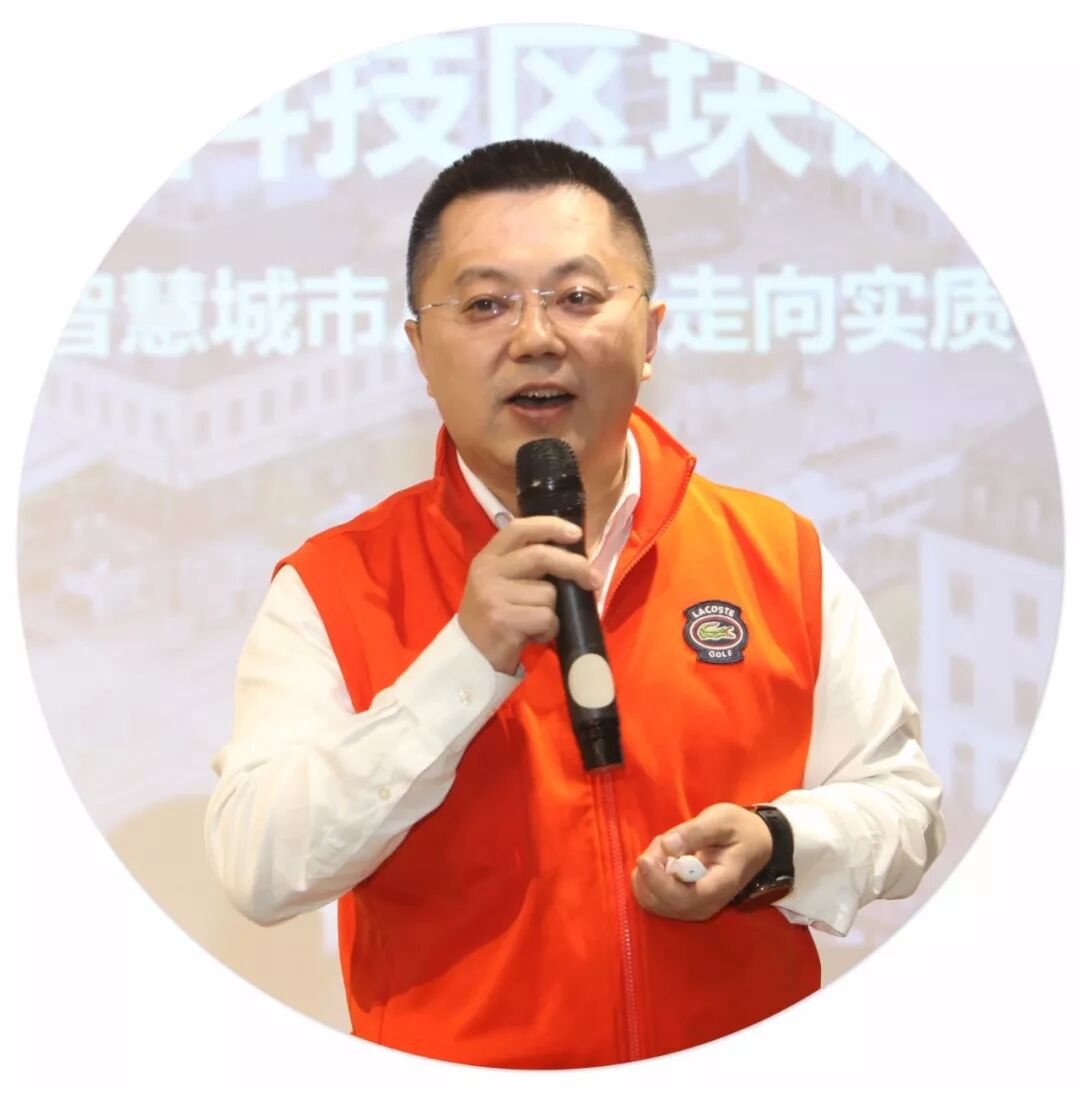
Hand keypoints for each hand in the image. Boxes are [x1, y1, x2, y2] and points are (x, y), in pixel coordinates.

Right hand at [458, 516, 601, 674]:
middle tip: (593, 578)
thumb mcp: (501, 583)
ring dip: (553, 611)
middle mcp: (487, 572)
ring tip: (536, 622)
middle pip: (540, 556)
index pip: (519, 529)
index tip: (576, 534)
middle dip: (574, 565)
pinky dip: (549, 630)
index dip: (550, 526)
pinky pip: (547, 618)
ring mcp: (493, 595)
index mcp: (488, 558)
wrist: (471, 656)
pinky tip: (533, 635)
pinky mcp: (503, 620)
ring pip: (548, 593)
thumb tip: (576, 557)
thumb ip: (527, 566)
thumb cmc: (496, 617)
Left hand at [631, 804, 773, 921]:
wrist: (755, 844)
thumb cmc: (740, 830)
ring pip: (652, 901)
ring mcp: (693, 908)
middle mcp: (705, 904)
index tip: (645, 859)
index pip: (684, 896)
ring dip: (647, 872)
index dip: (658, 881)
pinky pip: (653, 898)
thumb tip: (667, 845)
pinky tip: (662, 858)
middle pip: (661, 901)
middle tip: (662, 841)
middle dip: (650, 871)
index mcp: (720, 885)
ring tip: (665, 846)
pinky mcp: (683, 904)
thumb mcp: (722, 820)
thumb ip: (695, 832)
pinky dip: (648, 877)